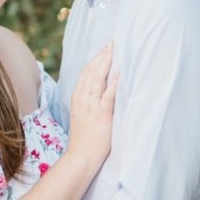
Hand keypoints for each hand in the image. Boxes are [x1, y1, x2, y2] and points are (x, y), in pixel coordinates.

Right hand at [68, 41, 119, 162]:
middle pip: (91, 71)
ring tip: (114, 50)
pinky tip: (120, 73)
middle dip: (101, 56)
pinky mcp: (101, 114)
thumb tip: (101, 90)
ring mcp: (91, 106)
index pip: (86, 73)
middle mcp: (83, 99)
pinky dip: (114, 83)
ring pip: (97, 79)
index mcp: (78, 98)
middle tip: (111, 43)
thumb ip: (90, 101)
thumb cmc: (85, 139)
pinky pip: (108, 95)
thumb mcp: (83, 115)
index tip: (104, 48)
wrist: (81, 156)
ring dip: (106, 63)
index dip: (95, 59)